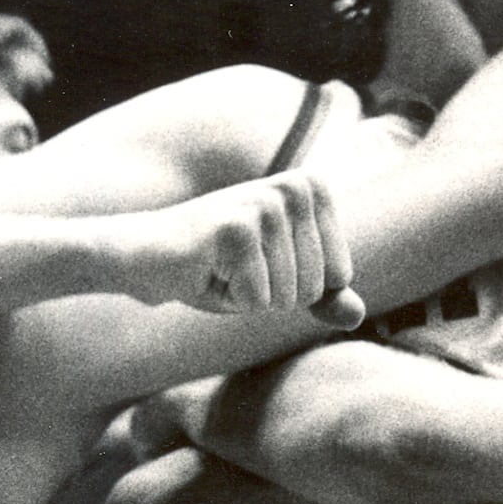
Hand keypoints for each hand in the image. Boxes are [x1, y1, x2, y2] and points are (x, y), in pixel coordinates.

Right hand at [105, 170, 364, 324]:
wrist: (144, 256)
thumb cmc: (215, 268)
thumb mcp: (279, 284)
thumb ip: (323, 297)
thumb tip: (357, 316)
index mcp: (312, 189)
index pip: (339, 276)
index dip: (294, 286)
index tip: (257, 262)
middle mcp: (295, 187)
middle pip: (315, 288)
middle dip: (271, 294)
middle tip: (232, 266)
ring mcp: (265, 203)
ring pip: (287, 297)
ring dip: (248, 297)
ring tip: (219, 266)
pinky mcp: (235, 227)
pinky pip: (257, 301)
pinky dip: (228, 300)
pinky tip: (205, 271)